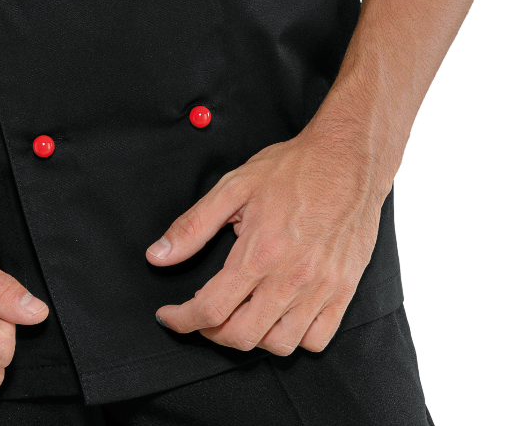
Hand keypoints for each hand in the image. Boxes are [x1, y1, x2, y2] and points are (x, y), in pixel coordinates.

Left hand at [145, 126, 387, 355]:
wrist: (346, 160)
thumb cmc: (292, 169)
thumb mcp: (233, 187)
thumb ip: (193, 226)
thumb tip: (157, 255)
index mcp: (259, 253)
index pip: (210, 308)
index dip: (181, 320)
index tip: (169, 316)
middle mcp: (290, 279)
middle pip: (242, 337)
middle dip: (211, 332)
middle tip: (202, 314)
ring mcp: (320, 289)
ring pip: (280, 345)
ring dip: (252, 338)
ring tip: (241, 313)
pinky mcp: (343, 292)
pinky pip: (317, 340)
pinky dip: (294, 338)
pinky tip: (280, 315)